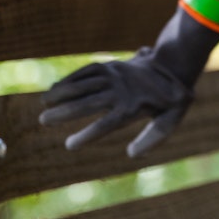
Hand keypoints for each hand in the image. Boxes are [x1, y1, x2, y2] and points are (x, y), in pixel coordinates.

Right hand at [40, 7, 218, 156]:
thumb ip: (153, 138)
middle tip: (43, 121)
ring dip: (62, 93)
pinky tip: (55, 88)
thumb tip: (132, 153)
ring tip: (43, 104)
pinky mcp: (111, 65)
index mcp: (134, 107)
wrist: (175, 64)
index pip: (106, 124)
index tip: (69, 145)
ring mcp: (115, 75)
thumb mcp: (170, 120)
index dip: (87, 134)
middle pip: (88, 103)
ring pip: (84, 84)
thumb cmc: (171, 99)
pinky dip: (70, 79)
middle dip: (64, 112)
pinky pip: (86, 71)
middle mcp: (120, 90)